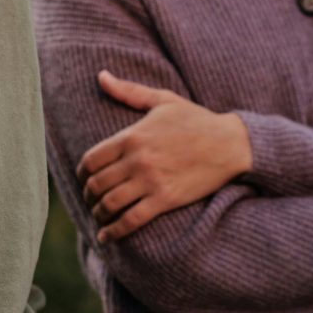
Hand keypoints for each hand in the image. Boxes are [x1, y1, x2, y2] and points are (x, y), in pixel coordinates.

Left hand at [81, 72, 252, 241]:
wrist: (231, 144)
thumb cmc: (197, 120)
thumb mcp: (163, 100)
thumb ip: (129, 91)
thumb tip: (101, 75)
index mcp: (132, 135)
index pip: (91, 159)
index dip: (82, 174)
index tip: (84, 180)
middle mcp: (137, 159)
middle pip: (97, 184)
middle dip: (88, 195)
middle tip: (91, 200)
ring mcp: (151, 181)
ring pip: (110, 203)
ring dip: (99, 213)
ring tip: (100, 216)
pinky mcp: (165, 199)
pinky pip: (131, 220)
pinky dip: (115, 231)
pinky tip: (107, 236)